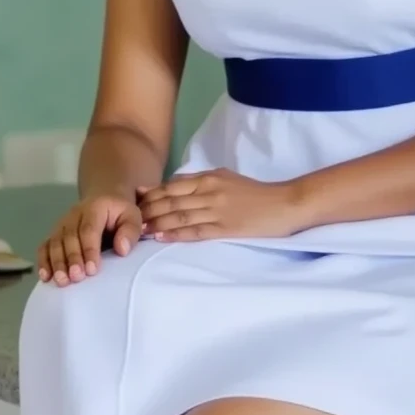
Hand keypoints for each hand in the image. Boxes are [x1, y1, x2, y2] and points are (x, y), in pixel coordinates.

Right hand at [37, 193, 142, 286]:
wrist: (104, 199)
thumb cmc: (120, 214)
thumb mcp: (133, 217)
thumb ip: (130, 231)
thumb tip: (122, 249)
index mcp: (95, 208)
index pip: (89, 229)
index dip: (89, 249)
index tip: (93, 270)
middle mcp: (74, 215)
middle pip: (69, 237)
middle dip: (72, 259)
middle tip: (76, 278)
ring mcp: (62, 224)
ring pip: (55, 242)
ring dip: (57, 263)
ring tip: (62, 281)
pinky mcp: (55, 234)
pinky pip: (45, 246)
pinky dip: (43, 261)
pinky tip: (45, 277)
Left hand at [137, 169, 298, 242]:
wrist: (283, 204)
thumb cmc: (254, 193)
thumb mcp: (227, 178)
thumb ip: (202, 181)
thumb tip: (175, 186)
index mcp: (210, 177)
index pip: (173, 185)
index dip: (152, 194)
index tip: (135, 202)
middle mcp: (211, 191)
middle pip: (172, 200)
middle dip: (149, 209)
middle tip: (130, 218)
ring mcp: (217, 210)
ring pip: (180, 215)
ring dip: (157, 222)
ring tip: (139, 230)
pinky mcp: (225, 228)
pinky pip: (195, 231)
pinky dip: (176, 233)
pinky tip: (161, 236)